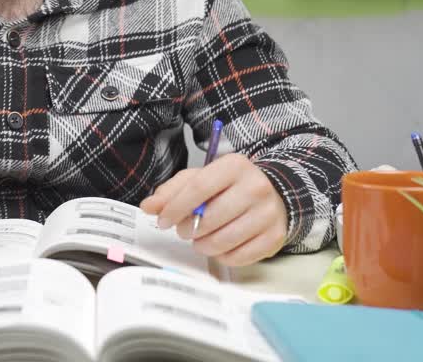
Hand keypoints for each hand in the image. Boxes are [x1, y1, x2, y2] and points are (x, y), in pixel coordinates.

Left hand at [140, 153, 288, 266]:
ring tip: (200, 239)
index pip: (199, 187)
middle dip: (188, 229)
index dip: (176, 207)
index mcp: (235, 166)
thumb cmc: (230, 187)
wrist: (274, 194)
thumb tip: (148, 207)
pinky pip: (238, 257)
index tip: (163, 220)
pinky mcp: (274, 238)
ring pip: (223, 241)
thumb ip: (173, 191)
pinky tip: (220, 245)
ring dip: (203, 245)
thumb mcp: (201, 178)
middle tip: (183, 230)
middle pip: (210, 218)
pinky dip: (222, 256)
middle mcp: (256, 187)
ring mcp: (268, 214)